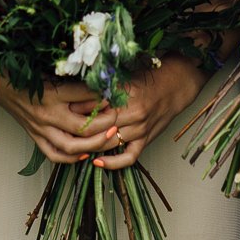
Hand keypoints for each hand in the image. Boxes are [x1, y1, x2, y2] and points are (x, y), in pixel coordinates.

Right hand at [0, 74, 121, 164]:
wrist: (2, 85)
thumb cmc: (29, 75)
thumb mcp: (53, 72)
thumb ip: (76, 81)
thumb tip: (102, 87)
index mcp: (52, 92)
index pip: (83, 96)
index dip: (102, 97)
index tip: (114, 95)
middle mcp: (47, 113)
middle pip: (81, 127)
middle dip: (104, 125)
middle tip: (116, 119)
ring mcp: (40, 128)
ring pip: (70, 145)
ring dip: (93, 145)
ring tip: (107, 138)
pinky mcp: (35, 137)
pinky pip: (54, 154)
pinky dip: (71, 157)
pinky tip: (84, 154)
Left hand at [56, 58, 212, 167]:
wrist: (176, 84)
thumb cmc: (147, 77)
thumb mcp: (124, 76)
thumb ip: (102, 87)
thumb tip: (75, 95)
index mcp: (127, 94)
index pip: (96, 106)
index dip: (77, 110)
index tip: (63, 110)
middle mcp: (134, 113)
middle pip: (100, 128)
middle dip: (80, 131)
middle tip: (63, 131)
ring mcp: (141, 128)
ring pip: (111, 143)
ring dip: (91, 146)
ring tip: (73, 146)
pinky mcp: (147, 139)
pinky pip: (129, 157)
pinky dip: (113, 163)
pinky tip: (97, 163)